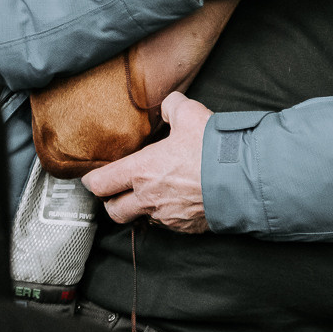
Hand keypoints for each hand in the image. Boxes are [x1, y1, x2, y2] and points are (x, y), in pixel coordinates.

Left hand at [82, 92, 210, 232]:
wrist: (241, 178)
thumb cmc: (211, 148)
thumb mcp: (190, 114)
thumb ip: (172, 106)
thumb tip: (169, 105)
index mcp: (141, 171)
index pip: (102, 183)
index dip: (92, 181)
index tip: (91, 178)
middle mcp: (148, 198)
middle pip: (114, 210)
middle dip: (111, 202)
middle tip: (115, 191)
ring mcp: (166, 216)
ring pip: (142, 218)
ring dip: (141, 208)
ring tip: (149, 195)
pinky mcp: (186, 226)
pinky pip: (168, 223)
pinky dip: (167, 214)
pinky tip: (178, 200)